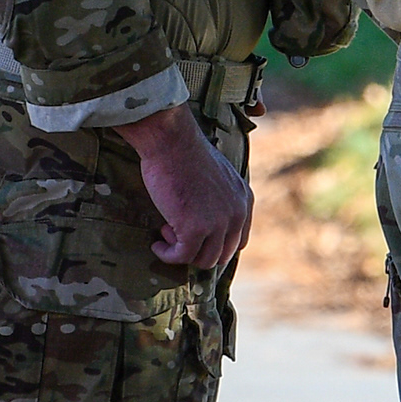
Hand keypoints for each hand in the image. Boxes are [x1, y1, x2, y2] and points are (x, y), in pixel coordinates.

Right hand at [114, 103, 252, 270]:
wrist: (172, 141)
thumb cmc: (186, 152)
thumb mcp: (216, 176)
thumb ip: (219, 198)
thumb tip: (204, 219)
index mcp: (244, 199)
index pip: (239, 240)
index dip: (216, 245)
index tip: (195, 239)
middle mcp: (237, 213)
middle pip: (223, 254)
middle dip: (198, 250)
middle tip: (175, 234)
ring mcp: (218, 223)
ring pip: (204, 260)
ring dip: (182, 252)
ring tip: (165, 233)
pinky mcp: (195, 229)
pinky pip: (182, 256)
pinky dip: (168, 255)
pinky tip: (157, 245)